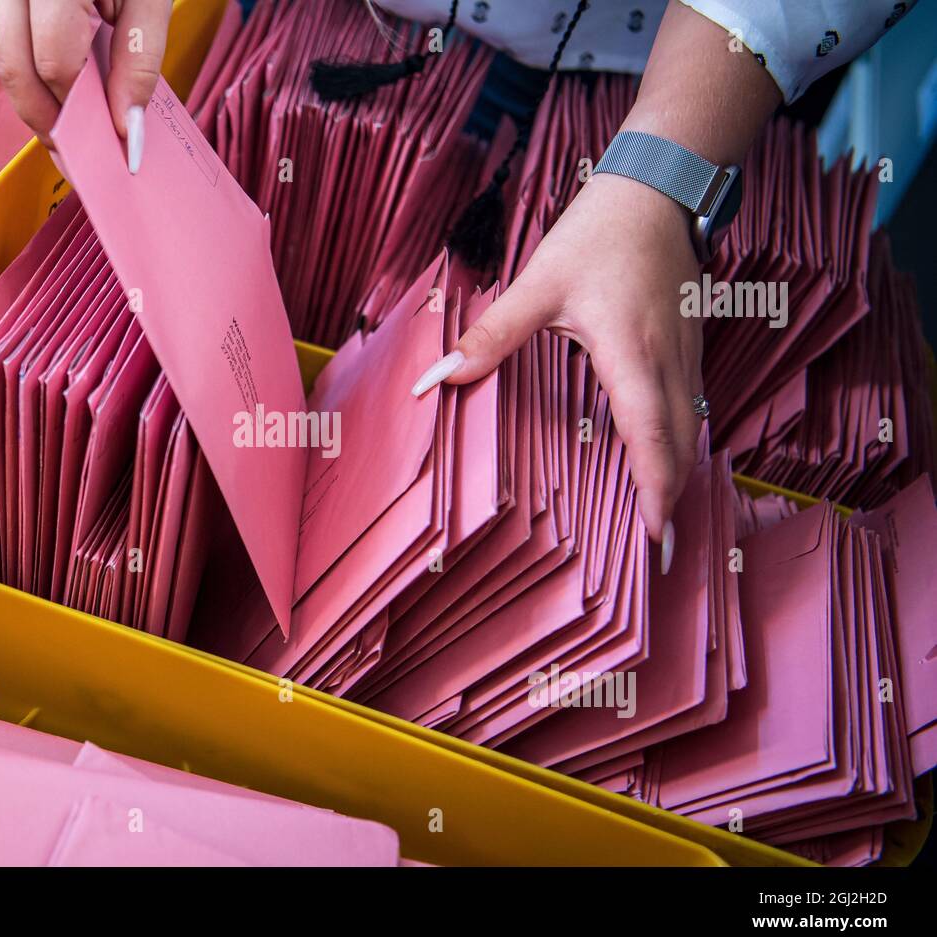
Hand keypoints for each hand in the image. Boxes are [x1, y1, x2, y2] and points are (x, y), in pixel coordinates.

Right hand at [0, 0, 172, 173]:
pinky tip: (65, 98)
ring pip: (5, 60)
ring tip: (75, 134)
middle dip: (50, 121)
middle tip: (85, 156)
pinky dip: (36, 77)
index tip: (116, 144)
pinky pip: (12, 44)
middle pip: (15, 68)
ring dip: (38, 104)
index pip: (54, 59)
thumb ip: (141, 58)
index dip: (84, 110)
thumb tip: (127, 126)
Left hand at [418, 172, 703, 570]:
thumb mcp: (540, 285)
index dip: (655, 492)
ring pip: (692, 430)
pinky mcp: (688, 346)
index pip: (651, 440)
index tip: (656, 538)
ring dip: (678, 475)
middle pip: (681, 448)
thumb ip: (492, 334)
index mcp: (633, 357)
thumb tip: (440, 374)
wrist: (658, 187)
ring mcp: (686, 355)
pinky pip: (691, 408)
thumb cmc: (600, 234)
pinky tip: (662, 460)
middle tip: (661, 553)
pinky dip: (680, 443)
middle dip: (672, 501)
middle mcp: (669, 364)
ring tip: (661, 520)